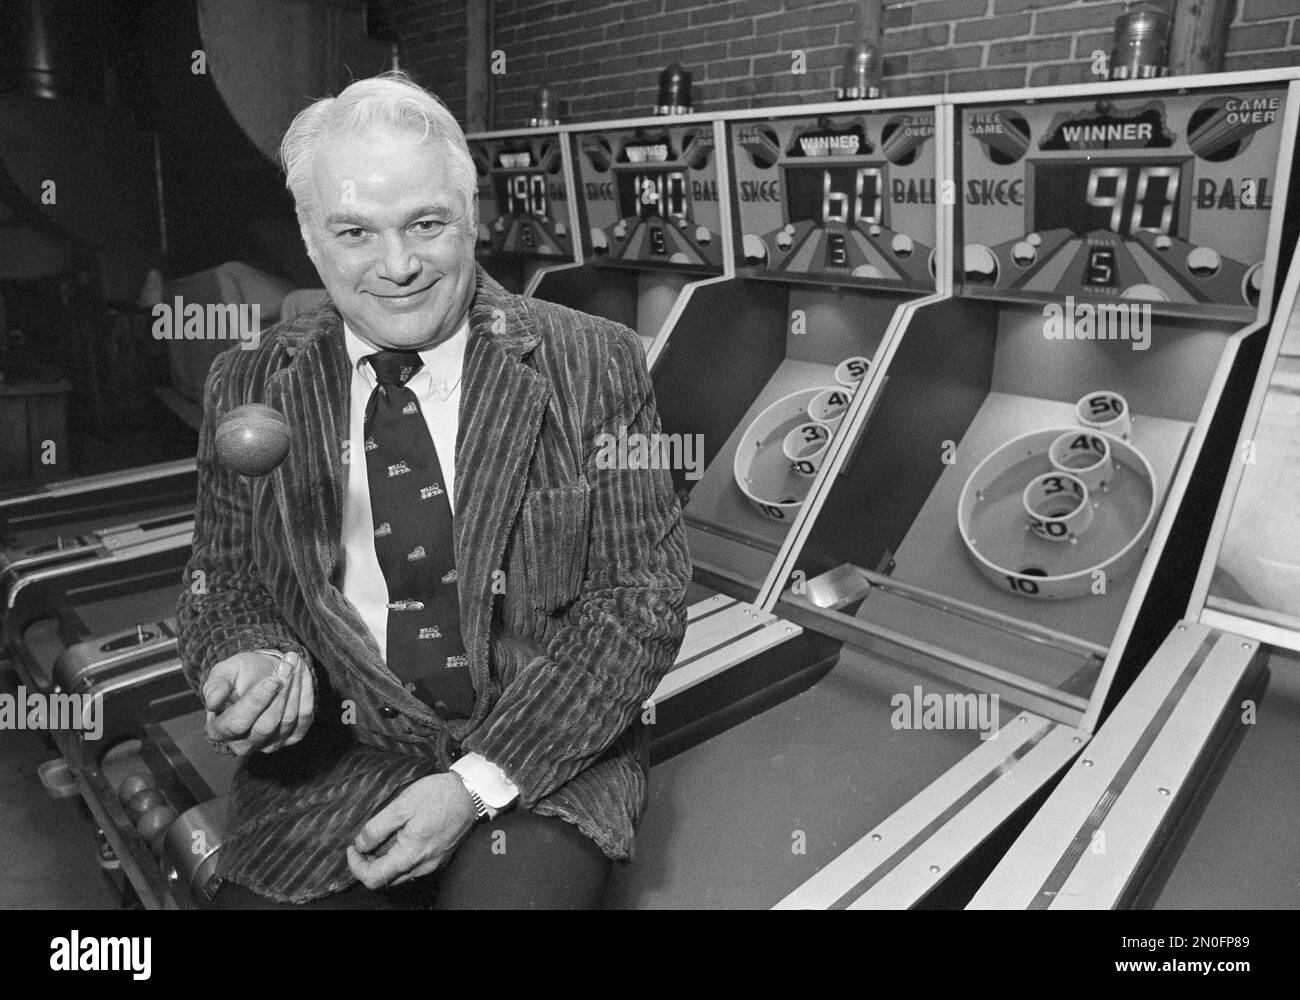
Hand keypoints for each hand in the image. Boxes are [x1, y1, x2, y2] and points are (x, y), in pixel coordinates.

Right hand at [202, 650, 314, 754]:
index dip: (257, 701)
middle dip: (280, 692)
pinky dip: (307, 693)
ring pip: (287, 720)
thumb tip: (212, 702)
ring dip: (295, 688)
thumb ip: (215, 685)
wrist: (261, 674)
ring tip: (294, 662)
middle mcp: (243, 744)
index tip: (272, 680)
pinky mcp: (292, 737)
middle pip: (266, 724)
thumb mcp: (223, 673)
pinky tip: (303, 673)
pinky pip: (305, 719)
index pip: (238, 722)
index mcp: (219, 730)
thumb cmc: (239, 675)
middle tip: (287, 665)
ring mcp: (269, 744)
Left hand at [346, 774, 477, 887]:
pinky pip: (414, 866)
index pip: (374, 878)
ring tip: (382, 838)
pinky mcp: (441, 857)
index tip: (353, 848)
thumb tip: (361, 844)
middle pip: (386, 880)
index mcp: (410, 855)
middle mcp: (422, 866)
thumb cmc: (439, 796)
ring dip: (385, 861)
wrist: (472, 793)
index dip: (357, 866)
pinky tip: (401, 837)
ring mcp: (433, 863)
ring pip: (400, 874)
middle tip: (365, 842)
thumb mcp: (401, 805)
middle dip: (369, 864)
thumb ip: (377, 828)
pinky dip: (400, 858)